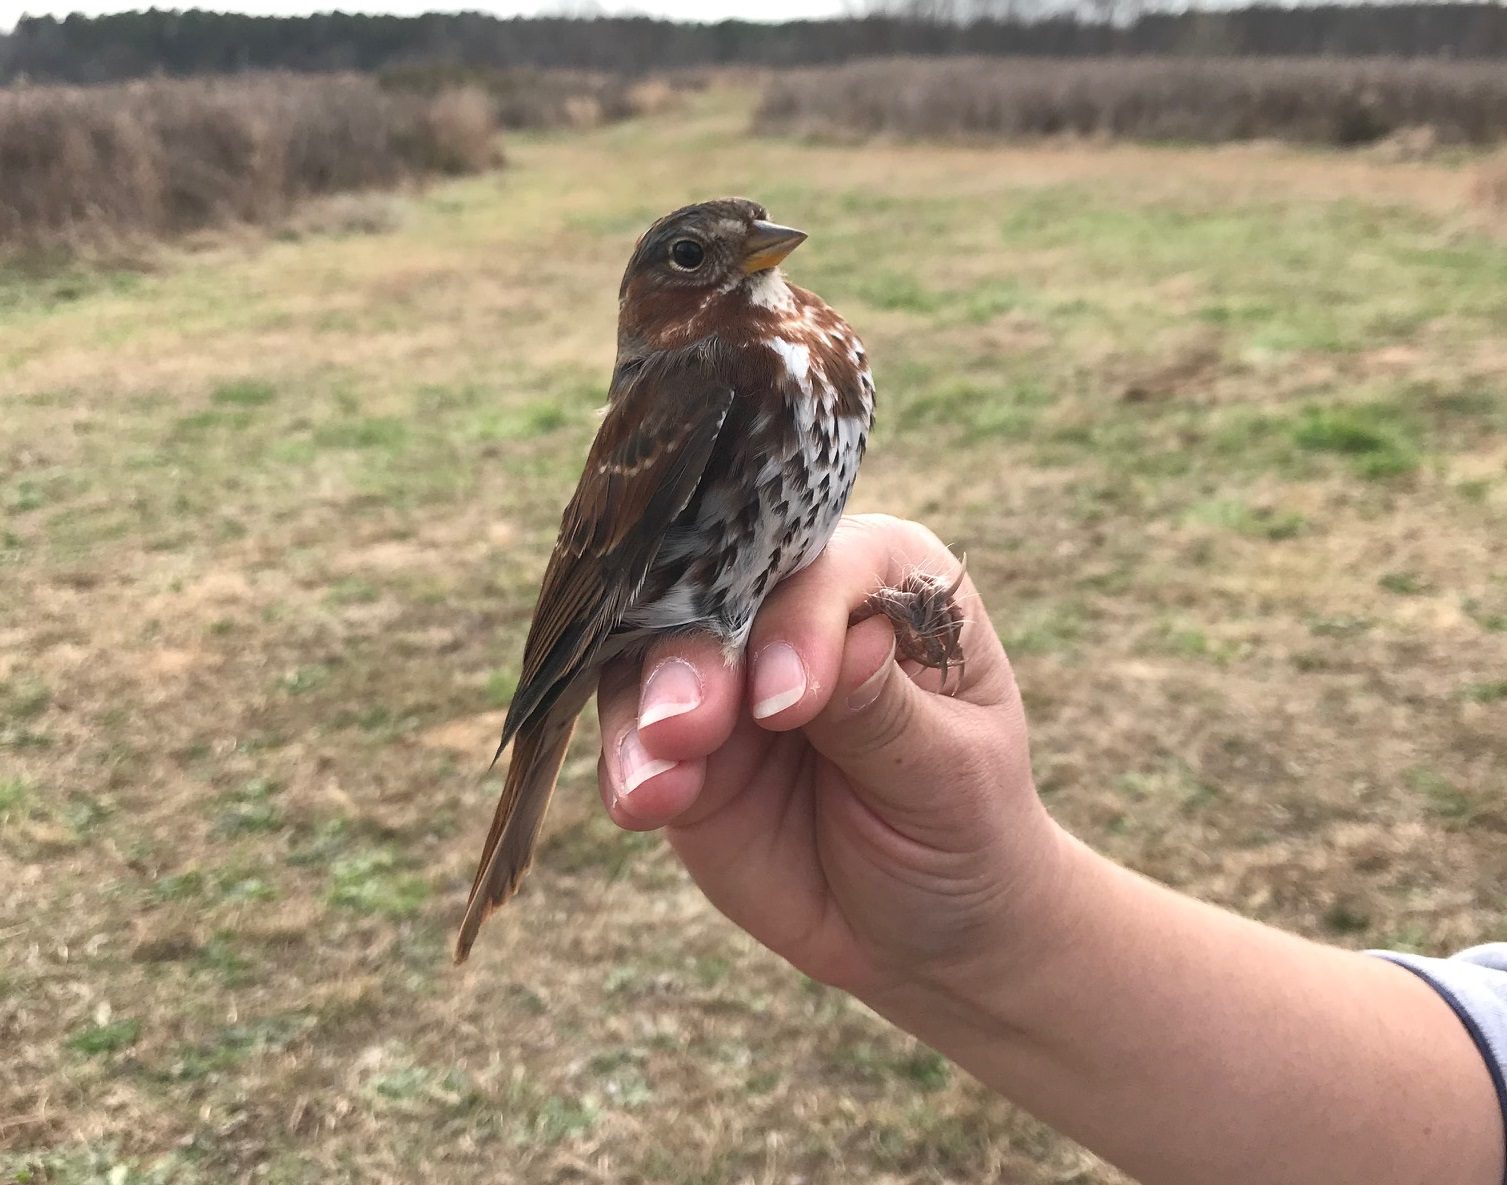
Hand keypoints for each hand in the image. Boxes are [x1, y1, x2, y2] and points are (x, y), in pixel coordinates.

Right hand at [594, 514, 1066, 998]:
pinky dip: (628, 768)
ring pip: (653, 657)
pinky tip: (642, 806)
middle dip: (694, 657)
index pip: (826, 568)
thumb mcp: (951, 775)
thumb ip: (887, 710)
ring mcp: (728, 676)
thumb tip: (849, 641)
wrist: (930, 934)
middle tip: (687, 728)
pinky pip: (632, 740)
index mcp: (886, 581)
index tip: (791, 701)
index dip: (799, 620)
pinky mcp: (681, 747)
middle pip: (716, 595)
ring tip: (657, 781)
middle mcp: (794, 609)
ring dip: (645, 711)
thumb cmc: (967, 829)